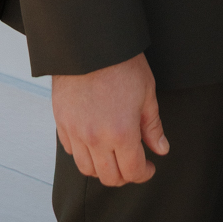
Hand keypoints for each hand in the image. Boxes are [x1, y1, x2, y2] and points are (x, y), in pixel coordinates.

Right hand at [52, 52, 167, 186]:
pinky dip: (84, 153)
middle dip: (124, 175)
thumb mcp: (147, 92)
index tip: (149, 168)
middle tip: (133, 163)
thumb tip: (160, 149)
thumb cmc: (122, 64)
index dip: (144, 174)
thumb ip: (152, 126)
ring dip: (103, 168)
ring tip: (114, 155)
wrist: (90, 44)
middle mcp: (96, 138)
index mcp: (121, 132)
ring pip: (87, 169)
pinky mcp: (62, 123)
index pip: (132, 171)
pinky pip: (71, 151)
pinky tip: (95, 141)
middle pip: (109, 177)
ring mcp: (75, 132)